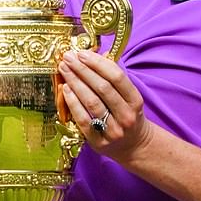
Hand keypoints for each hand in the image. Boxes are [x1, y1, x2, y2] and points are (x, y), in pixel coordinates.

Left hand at [58, 48, 149, 163]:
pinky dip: (73, 103)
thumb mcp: (130, 98)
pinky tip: (65, 90)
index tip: (82, 53)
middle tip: (68, 58)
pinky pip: (83, 120)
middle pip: (102, 88)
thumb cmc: (128, 116)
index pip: (116, 77)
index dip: (97, 63)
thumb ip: (115, 79)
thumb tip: (97, 55)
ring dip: (75, 83)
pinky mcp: (99, 142)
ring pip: (91, 102)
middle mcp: (126, 116)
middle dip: (82, 70)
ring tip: (64, 70)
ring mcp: (113, 130)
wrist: (134, 147)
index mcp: (135, 101)